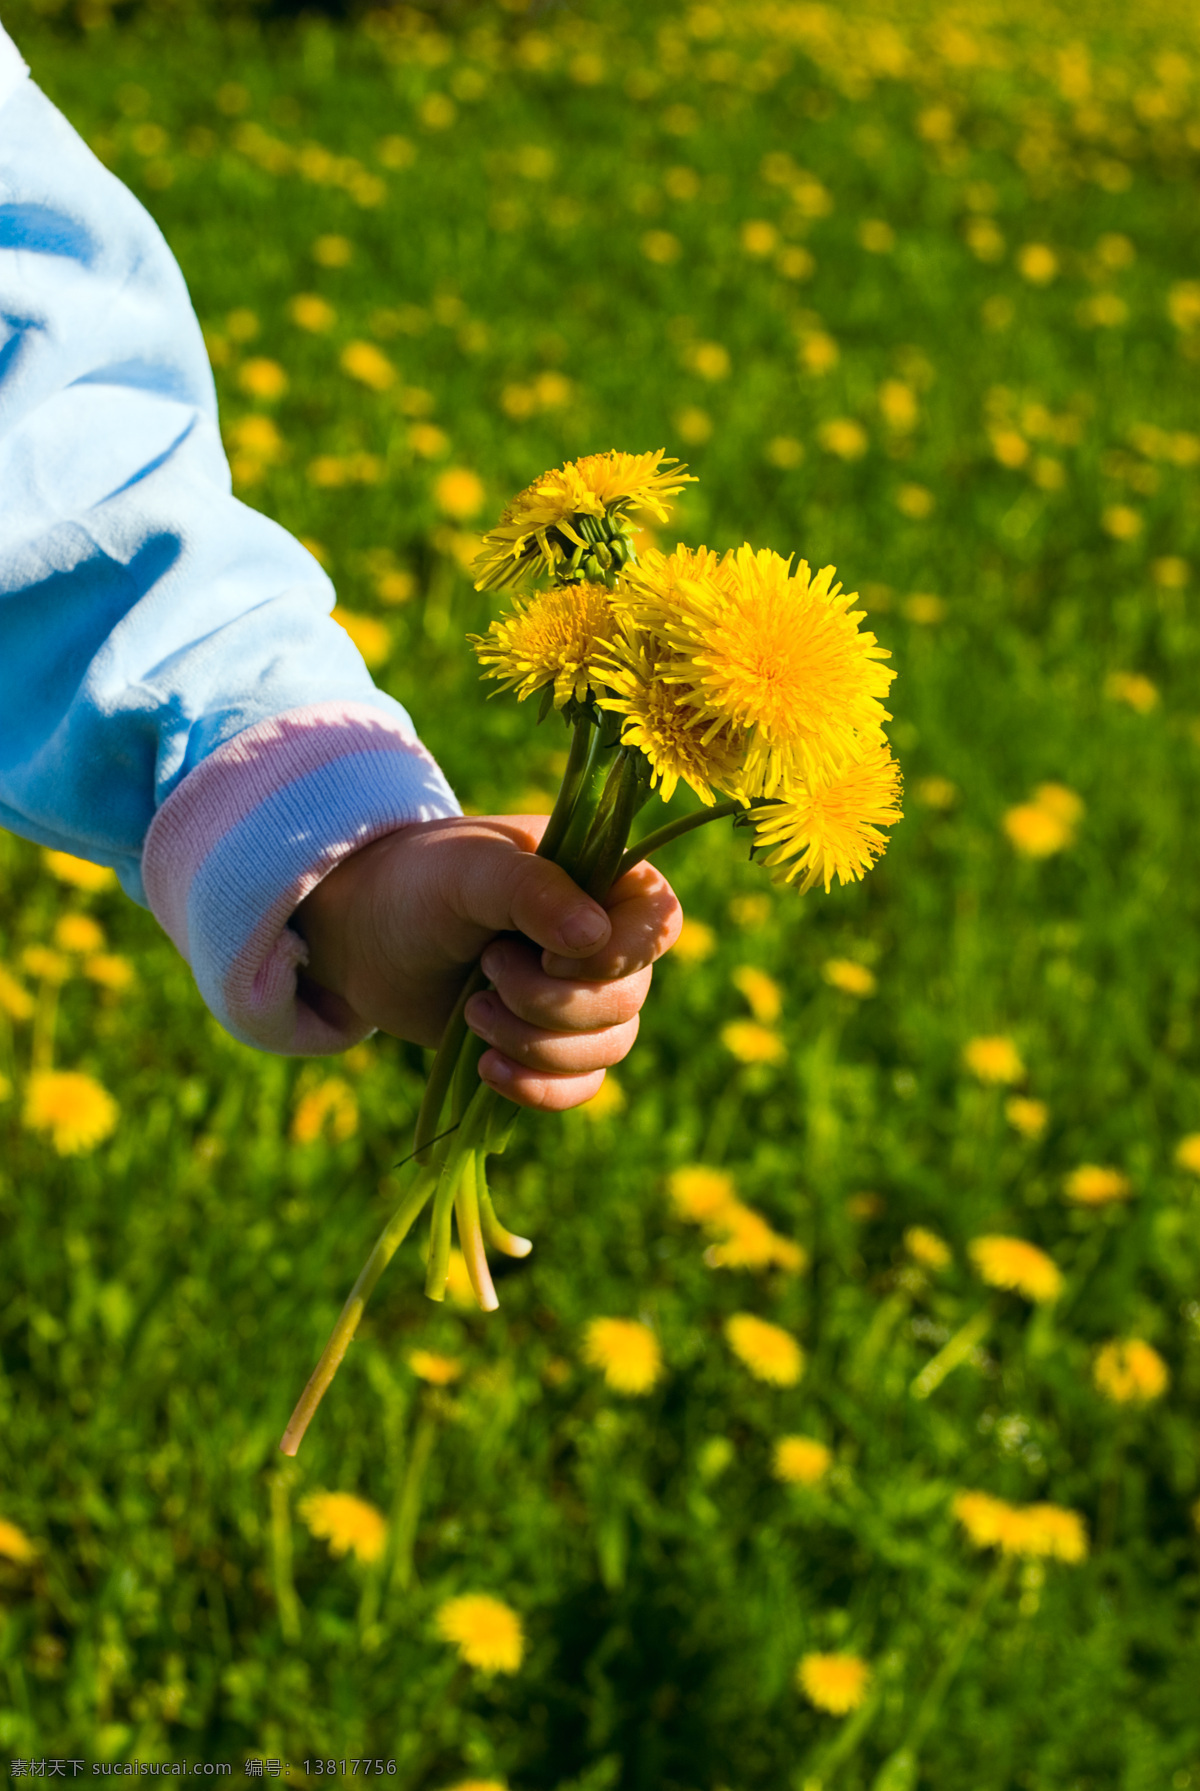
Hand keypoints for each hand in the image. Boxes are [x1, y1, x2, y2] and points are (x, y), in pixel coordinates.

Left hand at [291, 813, 681, 1110]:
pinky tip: (487, 1069)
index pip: (659, 926)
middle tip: (486, 969)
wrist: (364, 937)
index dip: (614, 956)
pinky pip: (580, 1088)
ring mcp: (581, 997)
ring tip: (473, 1011)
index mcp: (605, 879)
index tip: (547, 955)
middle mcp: (606, 940)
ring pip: (607, 1050)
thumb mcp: (469, 872)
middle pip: (627, 999)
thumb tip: (594, 938)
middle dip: (549, 1002)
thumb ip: (530, 891)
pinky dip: (538, 1089)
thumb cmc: (420, 883)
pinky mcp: (550, 1046)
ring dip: (534, 1043)